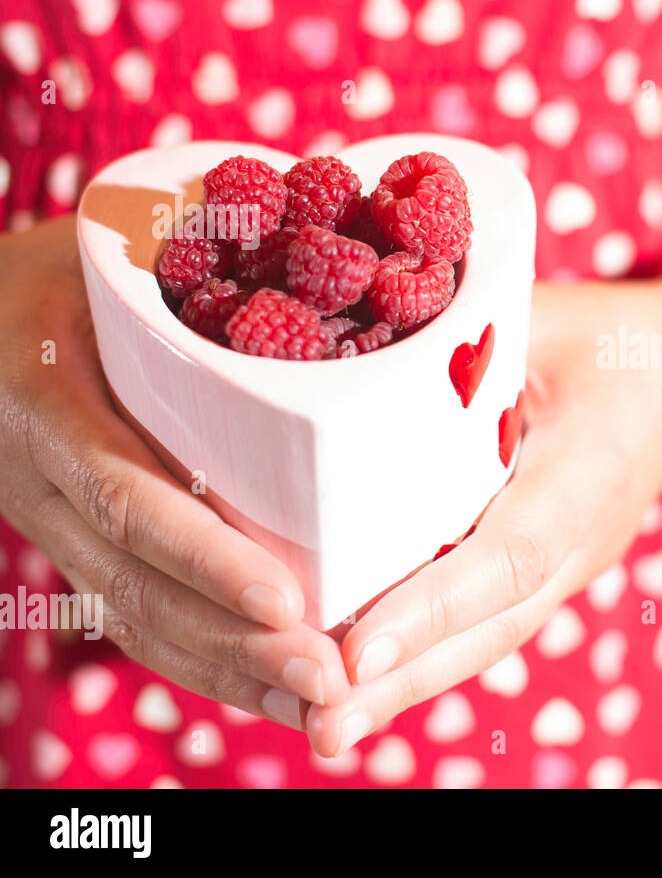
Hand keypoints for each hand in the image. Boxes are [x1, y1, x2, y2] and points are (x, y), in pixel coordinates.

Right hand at [0, 218, 349, 722]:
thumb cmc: (63, 266)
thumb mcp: (117, 246)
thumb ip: (197, 251)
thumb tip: (347, 232)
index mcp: (43, 401)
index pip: (125, 494)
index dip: (203, 555)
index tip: (287, 603)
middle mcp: (37, 478)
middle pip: (137, 583)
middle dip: (236, 644)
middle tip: (332, 679)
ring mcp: (50, 522)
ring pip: (138, 619)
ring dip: (230, 675)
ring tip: (323, 707)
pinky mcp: (78, 545)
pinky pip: (136, 617)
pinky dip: (206, 664)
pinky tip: (276, 693)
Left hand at [305, 280, 661, 754]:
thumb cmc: (610, 339)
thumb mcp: (539, 315)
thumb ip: (459, 338)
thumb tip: (339, 343)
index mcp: (595, 467)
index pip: (515, 550)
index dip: (437, 604)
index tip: (360, 649)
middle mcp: (588, 534)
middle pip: (498, 625)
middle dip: (408, 680)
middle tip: (324, 727)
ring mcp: (575, 562)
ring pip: (491, 637)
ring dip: (410, 687)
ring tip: (327, 727)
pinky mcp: (551, 569)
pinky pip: (490, 622)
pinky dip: (429, 657)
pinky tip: (364, 684)